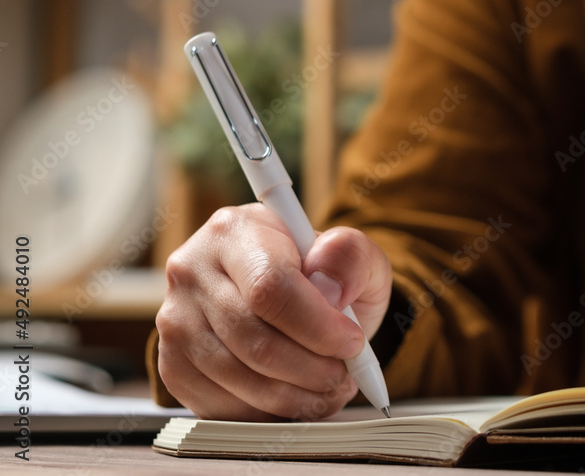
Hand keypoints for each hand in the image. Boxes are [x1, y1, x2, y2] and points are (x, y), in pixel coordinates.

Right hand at [155, 204, 392, 420]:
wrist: (287, 296)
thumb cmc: (321, 275)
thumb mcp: (352, 254)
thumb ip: (351, 257)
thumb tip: (331, 285)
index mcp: (235, 231)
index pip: (270, 286)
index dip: (317, 326)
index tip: (352, 343)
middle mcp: (192, 271)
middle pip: (255, 341)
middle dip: (312, 369)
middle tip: (344, 376)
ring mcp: (175, 320)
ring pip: (239, 379)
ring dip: (296, 396)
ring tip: (328, 388)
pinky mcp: (172, 365)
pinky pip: (221, 405)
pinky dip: (267, 412)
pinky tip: (295, 397)